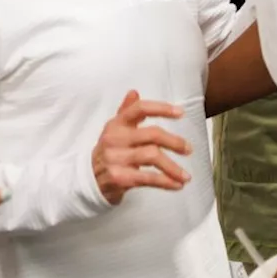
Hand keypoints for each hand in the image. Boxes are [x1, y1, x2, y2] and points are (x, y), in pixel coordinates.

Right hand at [92, 90, 190, 204]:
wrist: (88, 181)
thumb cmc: (108, 152)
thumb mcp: (113, 130)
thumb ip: (125, 111)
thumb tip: (134, 92)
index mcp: (116, 124)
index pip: (140, 109)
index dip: (161, 109)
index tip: (180, 113)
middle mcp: (115, 138)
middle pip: (152, 134)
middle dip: (174, 142)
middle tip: (188, 149)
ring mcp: (116, 158)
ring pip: (152, 156)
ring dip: (173, 167)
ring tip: (186, 175)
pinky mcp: (119, 177)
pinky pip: (148, 178)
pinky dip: (166, 182)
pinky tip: (176, 184)